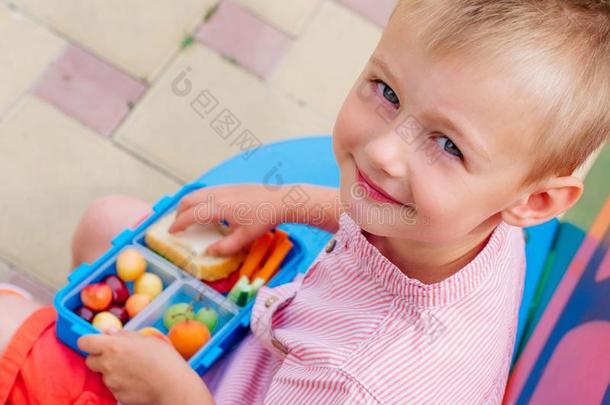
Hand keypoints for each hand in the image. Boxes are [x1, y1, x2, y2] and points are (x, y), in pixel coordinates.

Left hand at [77, 331, 212, 404]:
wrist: (173, 385)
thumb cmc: (164, 358)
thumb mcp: (148, 339)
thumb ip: (125, 335)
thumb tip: (110, 332)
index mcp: (113, 346)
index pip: (84, 342)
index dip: (90, 341)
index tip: (98, 342)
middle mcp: (107, 364)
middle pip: (90, 360)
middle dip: (100, 358)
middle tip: (118, 356)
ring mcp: (110, 382)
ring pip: (103, 375)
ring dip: (112, 371)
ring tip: (134, 370)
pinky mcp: (116, 396)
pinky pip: (114, 387)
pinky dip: (121, 384)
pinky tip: (137, 381)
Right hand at [169, 184, 289, 255]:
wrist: (282, 200)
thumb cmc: (264, 218)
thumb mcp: (245, 238)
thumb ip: (225, 247)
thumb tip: (209, 252)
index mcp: (218, 206)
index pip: (191, 214)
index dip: (178, 224)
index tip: (171, 232)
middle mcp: (218, 194)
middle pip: (189, 200)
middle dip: (179, 212)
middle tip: (176, 225)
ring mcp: (224, 187)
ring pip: (198, 193)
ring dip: (189, 204)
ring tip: (188, 217)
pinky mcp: (231, 186)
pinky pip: (208, 191)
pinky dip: (199, 199)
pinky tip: (207, 210)